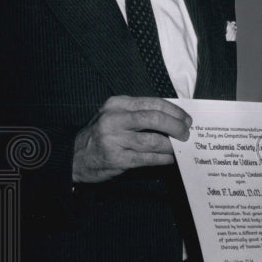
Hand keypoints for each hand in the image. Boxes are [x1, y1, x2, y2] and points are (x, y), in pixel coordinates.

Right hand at [72, 96, 191, 182]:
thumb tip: (174, 117)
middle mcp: (114, 119)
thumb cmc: (101, 135)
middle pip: (155, 119)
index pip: (153, 103)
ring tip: (180, 147)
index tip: (186, 119)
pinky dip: (163, 158)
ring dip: (172, 145)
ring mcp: (114, 140)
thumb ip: (139, 113)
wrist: (74, 157)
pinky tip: (170, 158)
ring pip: (153, 141)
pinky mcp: (117, 159)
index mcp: (117, 104)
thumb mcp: (115, 115)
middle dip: (176, 126)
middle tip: (186, 133)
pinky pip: (147, 158)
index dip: (174, 111)